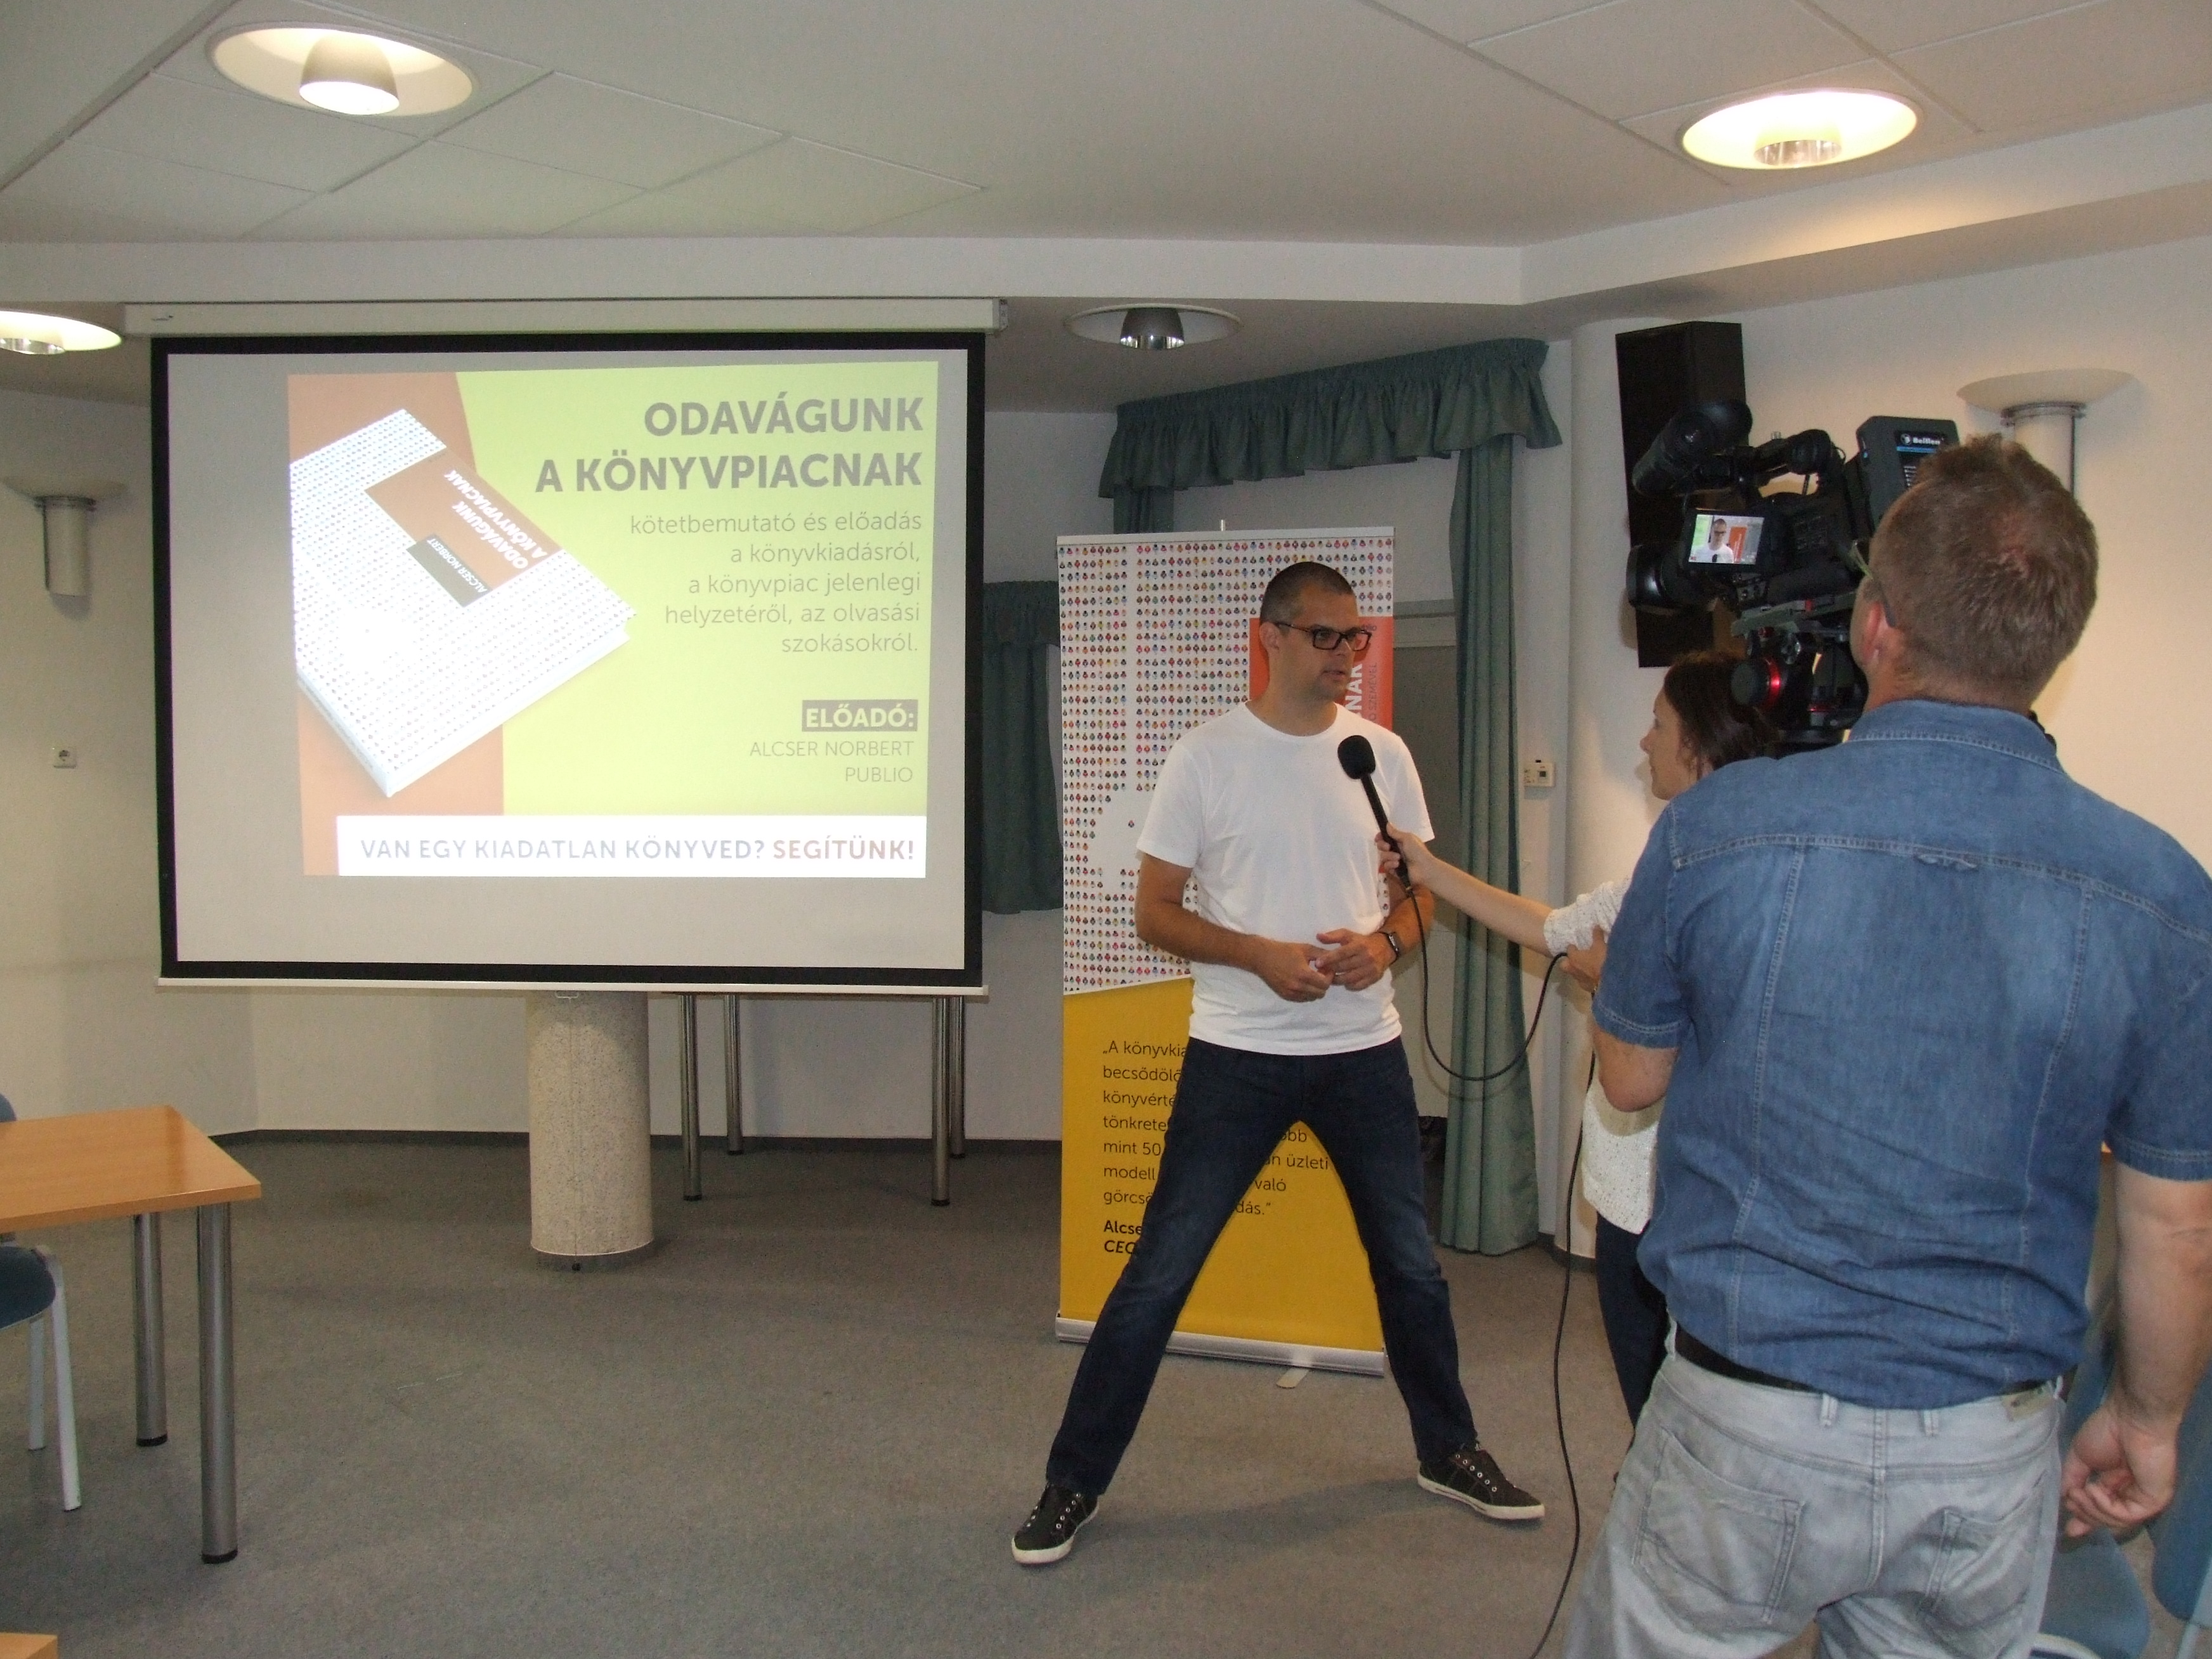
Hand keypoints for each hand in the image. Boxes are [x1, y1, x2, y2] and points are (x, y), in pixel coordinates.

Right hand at [1245, 938, 1332, 1001]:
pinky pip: (1302, 999)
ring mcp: (1290, 993)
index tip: (1326, 969)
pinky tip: (1303, 982)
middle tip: (1320, 973)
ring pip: (1312, 998)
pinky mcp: (1285, 996)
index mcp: (1303, 974)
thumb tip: (1335, 959)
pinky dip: (1306, 993)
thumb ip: (1322, 954)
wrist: (1261, 957)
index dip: (1329, 976)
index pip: (1325, 984)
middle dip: (1324, 983)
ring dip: (1315, 989)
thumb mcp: (1305, 948)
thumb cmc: (1284, 950)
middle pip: (1321, 993)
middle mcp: (1297, 987)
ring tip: (1311, 978)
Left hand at [1314, 928, 1388, 991]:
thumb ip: (1333, 936)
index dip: (1329, 958)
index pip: (1342, 953)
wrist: (1384, 948)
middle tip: (1319, 972)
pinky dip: (1349, 985)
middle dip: (1330, 970)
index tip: (1317, 963)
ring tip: (1329, 978)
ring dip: (1337, 980)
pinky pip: (1358, 985)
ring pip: (1350, 978)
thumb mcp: (1348, 935)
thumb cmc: (1361, 941)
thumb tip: (1318, 936)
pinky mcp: (1374, 978)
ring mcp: (1371, 969)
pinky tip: (1343, 982)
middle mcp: (1366, 957)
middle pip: (1344, 967)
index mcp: (1359, 945)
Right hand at [1379, 824, 1434, 891]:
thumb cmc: (1418, 851)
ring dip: (1389, 857)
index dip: (1380, 838)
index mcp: (1400, 841)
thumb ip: (1395, 832)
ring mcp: (1394, 861)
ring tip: (1398, 859)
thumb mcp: (1408, 838)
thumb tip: (1387, 824)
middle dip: (1383, 847)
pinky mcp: (1394, 870)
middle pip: (1381, 847)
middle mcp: (1396, 850)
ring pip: (1383, 857)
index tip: (1378, 838)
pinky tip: (1397, 865)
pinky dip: (1391, 865)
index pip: (1385, 838)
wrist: (1424, 869)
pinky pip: (1386, 867)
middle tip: (1388, 848)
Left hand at [1564, 928, 1606, 992]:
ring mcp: (1578, 979)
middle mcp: (1573, 969)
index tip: (1576, 946)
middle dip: (1568, 961)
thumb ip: (1597, 936)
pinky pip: (1583, 981)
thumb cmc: (1602, 961)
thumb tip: (1595, 926)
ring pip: (1573, 974)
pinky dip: (1586, 978)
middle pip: (1564, 965)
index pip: (1569, 950)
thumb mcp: (1601, 946)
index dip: (1573, 948)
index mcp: (1574, 957)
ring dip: (1577, 970)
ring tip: (1586, 967)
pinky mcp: (1586, 988)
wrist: (1610, 981)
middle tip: (1577, 958)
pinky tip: (1593, 977)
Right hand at [2062, 1399, 2180, 1535]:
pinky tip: (2093, 1490)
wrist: (2131, 1418)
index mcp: (2117, 1484)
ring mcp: (2144, 1499)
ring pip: (2115, 1521)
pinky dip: (2105, 1506)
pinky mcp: (2153, 1501)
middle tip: (2070, 1502)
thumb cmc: (2106, 1431)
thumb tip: (2064, 1499)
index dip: (2086, 1519)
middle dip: (2085, 1515)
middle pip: (2107, 1520)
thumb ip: (2073, 1479)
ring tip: (2077, 1492)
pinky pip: (2126, 1515)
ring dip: (2091, 1510)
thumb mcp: (2080, 1457)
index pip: (2102, 1509)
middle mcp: (2132, 1495)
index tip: (2068, 1529)